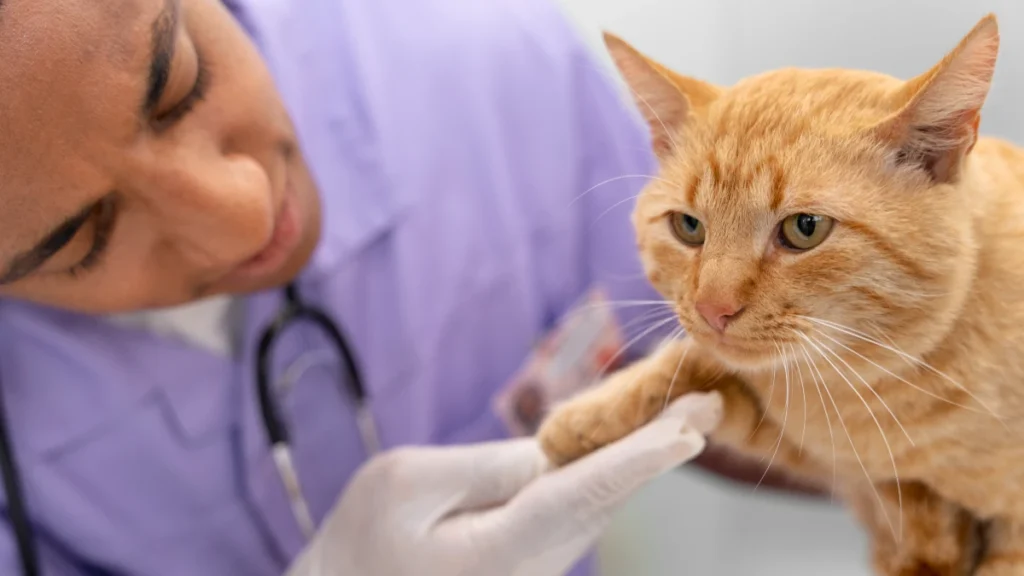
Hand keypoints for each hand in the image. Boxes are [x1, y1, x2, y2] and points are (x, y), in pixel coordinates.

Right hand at [285, 391, 721, 575]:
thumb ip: (481, 468)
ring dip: (643, 454)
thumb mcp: (404, 485)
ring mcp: (537, 565)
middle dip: (659, 448)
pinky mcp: (534, 555)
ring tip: (690, 411)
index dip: (636, 460)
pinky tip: (640, 439)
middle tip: (709, 404)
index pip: (579, 497)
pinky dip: (613, 468)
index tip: (687, 433)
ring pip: (598, 501)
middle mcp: (534, 566)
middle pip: (604, 498)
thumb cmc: (366, 540)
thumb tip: (547, 457)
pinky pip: (579, 505)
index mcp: (501, 553)